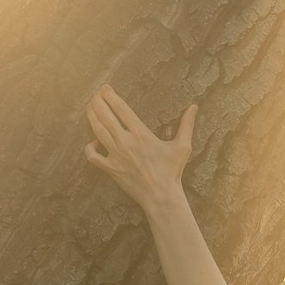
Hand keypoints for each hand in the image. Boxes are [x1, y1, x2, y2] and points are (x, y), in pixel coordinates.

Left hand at [84, 86, 197, 210]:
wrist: (161, 196)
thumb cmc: (172, 172)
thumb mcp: (183, 147)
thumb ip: (187, 125)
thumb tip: (195, 107)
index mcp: (141, 133)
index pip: (121, 108)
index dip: (110, 96)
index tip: (105, 88)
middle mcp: (125, 141)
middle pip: (105, 116)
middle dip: (97, 102)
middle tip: (95, 95)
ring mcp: (116, 155)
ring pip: (97, 131)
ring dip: (91, 117)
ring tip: (89, 108)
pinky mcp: (110, 169)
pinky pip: (92, 156)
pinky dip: (89, 148)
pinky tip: (93, 142)